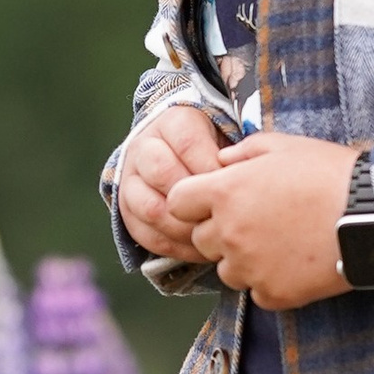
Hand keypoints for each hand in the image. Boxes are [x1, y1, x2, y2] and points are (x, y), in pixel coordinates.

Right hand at [117, 100, 231, 258]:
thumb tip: (248, 178)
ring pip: (150, 207)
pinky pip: (144, 233)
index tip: (235, 186)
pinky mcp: (125, 208)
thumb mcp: (225, 137)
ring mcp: (130, 179)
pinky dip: (174, 247)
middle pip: (162, 173)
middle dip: (196, 200)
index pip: (188, 144)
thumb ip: (238, 152)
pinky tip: (198, 250)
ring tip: (212, 237)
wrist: (178, 153)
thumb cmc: (213, 149)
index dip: (212, 169)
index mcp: (171, 123)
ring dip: (185, 228)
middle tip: (222, 215)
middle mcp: (144, 147)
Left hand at [163, 129, 359, 306]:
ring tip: (281, 243)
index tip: (214, 199)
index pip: (177, 203)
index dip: (193, 200)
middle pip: (201, 239)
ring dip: (243, 259)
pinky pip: (257, 292)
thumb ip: (244, 151)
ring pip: (226, 270)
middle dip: (220, 230)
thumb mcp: (284, 145)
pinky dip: (271, 282)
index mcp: (225, 192)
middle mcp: (229, 233)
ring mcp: (249, 268)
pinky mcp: (273, 294)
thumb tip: (222, 160)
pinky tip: (296, 263)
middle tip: (258, 221)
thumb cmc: (331, 173)